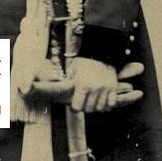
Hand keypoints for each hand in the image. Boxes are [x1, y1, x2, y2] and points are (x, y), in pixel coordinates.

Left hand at [26, 61, 143, 108]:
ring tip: (92, 99)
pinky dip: (106, 105)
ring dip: (95, 107)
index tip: (74, 102)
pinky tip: (101, 99)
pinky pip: (110, 105)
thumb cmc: (82, 61)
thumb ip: (67, 82)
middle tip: (82, 100)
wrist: (100, 50)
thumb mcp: (71, 70)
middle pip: (88, 110)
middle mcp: (94, 88)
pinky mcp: (113, 89)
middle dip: (84, 106)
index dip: (74, 106)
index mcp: (82, 84)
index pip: (76, 107)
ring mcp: (105, 89)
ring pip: (100, 109)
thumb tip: (48, 91)